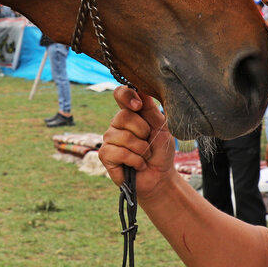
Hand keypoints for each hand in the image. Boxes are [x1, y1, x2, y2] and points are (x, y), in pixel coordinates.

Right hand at [99, 86, 176, 200]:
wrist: (160, 177)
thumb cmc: (161, 151)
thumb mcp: (162, 127)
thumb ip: (151, 109)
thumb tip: (142, 89)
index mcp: (130, 112)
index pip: (120, 94)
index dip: (126, 95)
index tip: (138, 106)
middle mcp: (116, 123)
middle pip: (124, 116)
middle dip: (143, 131)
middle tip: (148, 142)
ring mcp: (109, 139)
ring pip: (124, 137)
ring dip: (142, 150)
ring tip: (145, 156)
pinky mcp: (105, 155)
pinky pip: (119, 152)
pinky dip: (135, 160)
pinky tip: (138, 165)